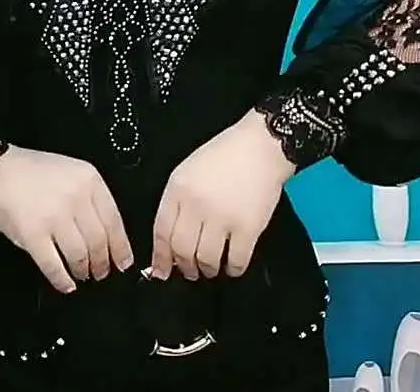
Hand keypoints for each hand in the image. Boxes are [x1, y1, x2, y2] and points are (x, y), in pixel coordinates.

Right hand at [0, 145, 133, 292]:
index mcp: (89, 180)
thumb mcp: (73, 171)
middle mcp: (75, 198)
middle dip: (103, 262)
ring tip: (83, 275)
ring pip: (79, 255)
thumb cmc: (35, 172)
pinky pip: (53, 265)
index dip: (121, 246)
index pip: (114, 220)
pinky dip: (62, 279)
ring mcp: (54, 218)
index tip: (124, 261)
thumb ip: (91, 197)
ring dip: (83, 270)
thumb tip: (107, 233)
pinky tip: (66, 284)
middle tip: (102, 272)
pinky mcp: (33, 236)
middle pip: (99, 241)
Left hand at [151, 110, 295, 280]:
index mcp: (179, 189)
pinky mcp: (248, 228)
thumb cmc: (223, 157)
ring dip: (207, 270)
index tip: (160, 271)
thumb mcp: (188, 171)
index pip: (162, 230)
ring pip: (206, 259)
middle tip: (189, 271)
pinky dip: (233, 269)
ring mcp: (223, 218)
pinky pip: (236, 261)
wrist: (260, 147)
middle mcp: (197, 205)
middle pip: (182, 249)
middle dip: (183, 267)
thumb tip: (169, 237)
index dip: (160, 256)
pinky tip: (232, 266)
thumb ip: (177, 201)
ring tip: (210, 268)